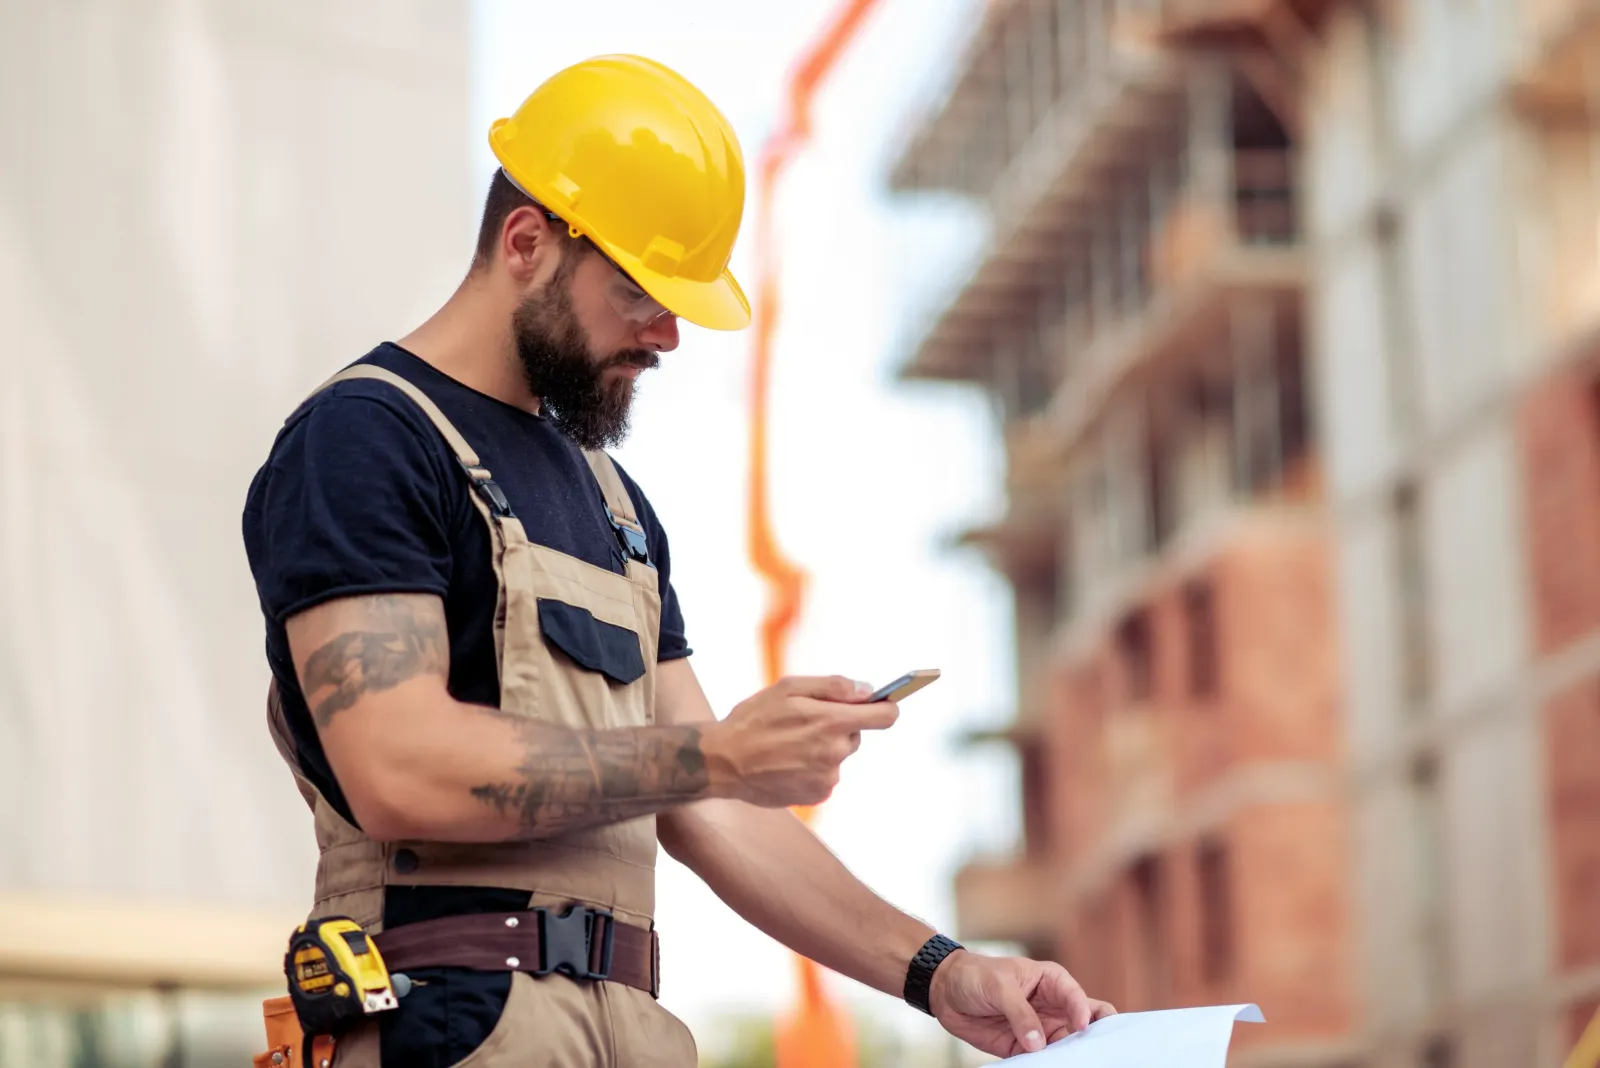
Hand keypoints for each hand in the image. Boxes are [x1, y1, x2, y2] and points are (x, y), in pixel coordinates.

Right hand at [702, 675, 898, 806]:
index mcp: (832, 722)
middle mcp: (835, 753)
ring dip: (823, 748)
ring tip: (788, 744)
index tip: (879, 704)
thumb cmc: (753, 720)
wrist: (723, 762)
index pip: (886, 717)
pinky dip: (812, 768)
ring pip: (838, 755)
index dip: (885, 707)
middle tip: (805, 721)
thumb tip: (868, 690)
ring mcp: (827, 778)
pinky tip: (787, 762)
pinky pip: (826, 775)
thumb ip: (834, 686)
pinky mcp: (817, 796)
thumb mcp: (789, 688)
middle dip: (838, 725)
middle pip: (857, 734)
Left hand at [929, 949, 1115, 1056]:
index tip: (1082, 1027)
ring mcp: (1040, 1029)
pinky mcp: (1024, 1047)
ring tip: (1072, 1064)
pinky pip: (1042, 1061)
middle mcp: (1052, 1007)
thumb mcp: (998, 986)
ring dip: (1070, 1056)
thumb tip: (1038, 1043)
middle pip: (1084, 1023)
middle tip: (1100, 1050)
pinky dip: (1046, 1066)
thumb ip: (1020, 1013)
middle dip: (1094, 1036)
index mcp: (1051, 981)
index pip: (1077, 997)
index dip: (1083, 1012)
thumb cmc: (974, 975)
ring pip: (1066, 1046)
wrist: (945, 991)